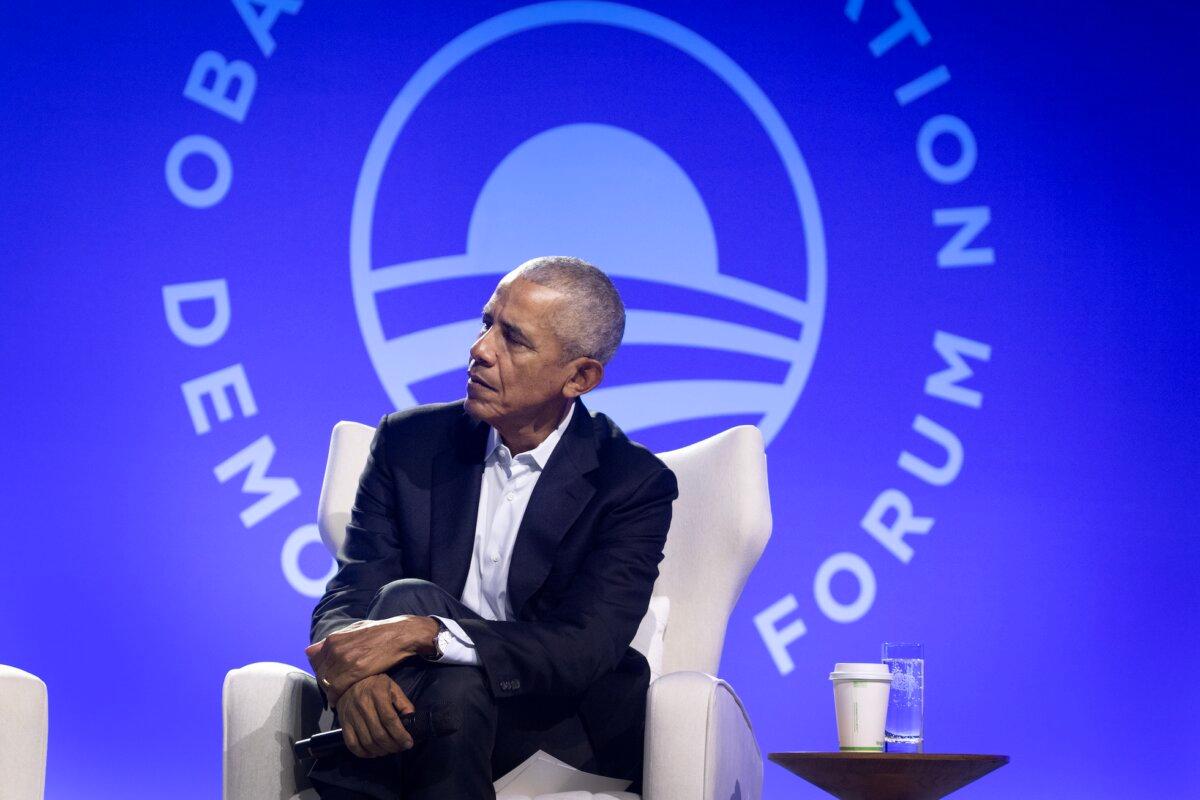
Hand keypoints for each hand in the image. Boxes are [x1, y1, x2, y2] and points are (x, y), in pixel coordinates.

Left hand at [306, 615, 440, 706]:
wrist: (400, 634)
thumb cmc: (379, 632)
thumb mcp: (353, 629)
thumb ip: (332, 641)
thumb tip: (309, 650)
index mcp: (333, 639)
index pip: (315, 662)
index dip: (320, 672)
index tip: (328, 678)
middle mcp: (335, 649)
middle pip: (320, 674)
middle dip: (325, 684)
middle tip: (333, 690)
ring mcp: (345, 660)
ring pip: (327, 683)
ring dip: (330, 692)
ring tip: (337, 696)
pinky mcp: (357, 671)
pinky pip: (338, 689)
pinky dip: (337, 697)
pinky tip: (340, 699)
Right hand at [336, 674, 415, 757]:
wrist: (349, 681)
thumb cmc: (375, 684)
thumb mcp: (392, 687)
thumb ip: (403, 702)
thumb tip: (411, 718)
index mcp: (378, 694)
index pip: (390, 720)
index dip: (400, 735)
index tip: (408, 743)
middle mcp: (363, 705)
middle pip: (379, 734)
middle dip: (392, 745)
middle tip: (399, 748)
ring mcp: (351, 715)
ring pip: (367, 741)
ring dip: (380, 751)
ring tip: (388, 750)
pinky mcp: (344, 723)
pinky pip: (352, 744)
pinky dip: (363, 753)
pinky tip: (373, 752)